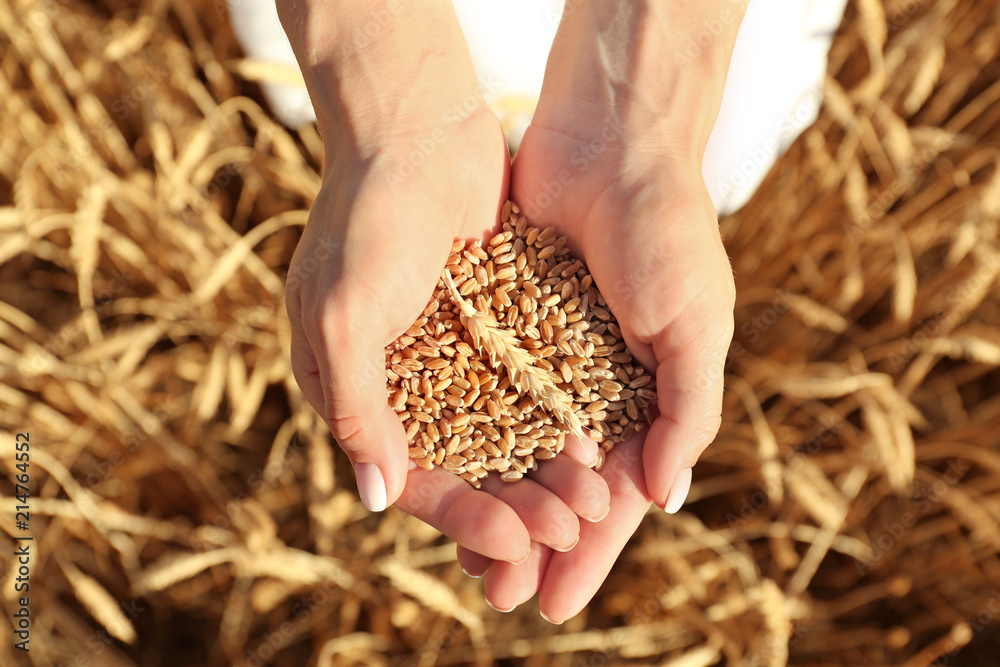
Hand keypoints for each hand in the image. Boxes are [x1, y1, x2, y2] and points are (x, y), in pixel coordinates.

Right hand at [279, 0, 610, 562]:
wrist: (417, 127)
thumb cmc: (366, 217)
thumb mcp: (341, 315)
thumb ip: (355, 406)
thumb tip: (378, 498)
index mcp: (357, 389)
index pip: (413, 477)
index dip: (463, 516)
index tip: (514, 543)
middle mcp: (407, 381)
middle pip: (468, 468)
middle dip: (516, 506)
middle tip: (569, 534)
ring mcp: (455, 353)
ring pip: (508, 434)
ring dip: (546, 471)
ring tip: (594, 502)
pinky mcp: (498, 323)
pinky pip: (533, 384)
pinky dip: (559, 416)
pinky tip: (597, 443)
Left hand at [454, 0, 742, 619]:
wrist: (610, 144)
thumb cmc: (667, 232)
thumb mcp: (696, 325)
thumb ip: (686, 412)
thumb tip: (664, 501)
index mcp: (649, 397)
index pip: (616, 496)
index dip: (588, 553)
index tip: (555, 605)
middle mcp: (593, 388)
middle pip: (557, 486)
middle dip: (531, 541)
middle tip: (496, 593)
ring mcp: (545, 360)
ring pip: (513, 450)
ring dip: (494, 502)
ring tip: (462, 554)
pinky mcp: (503, 324)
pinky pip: (481, 392)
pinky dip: (466, 436)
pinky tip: (441, 476)